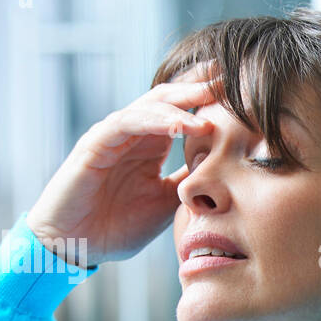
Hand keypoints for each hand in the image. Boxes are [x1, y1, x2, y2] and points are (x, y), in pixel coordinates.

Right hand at [25, 62, 219, 267]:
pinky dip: (157, 121)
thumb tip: (227, 169)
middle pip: (169, 97)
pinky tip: (184, 124)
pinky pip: (128, 122)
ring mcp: (114, 135)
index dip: (208, 99)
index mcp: (151, 144)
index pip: (182, 110)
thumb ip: (191, 181)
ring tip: (213, 97)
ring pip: (151, 105)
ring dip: (183, 100)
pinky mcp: (96, 143)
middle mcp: (133, 133)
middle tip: (230, 76)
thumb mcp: (168, 202)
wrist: (77, 245)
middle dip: (199, 85)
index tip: (242, 92)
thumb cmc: (119, 225)